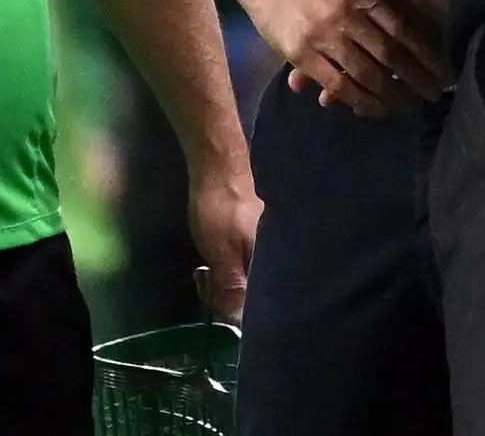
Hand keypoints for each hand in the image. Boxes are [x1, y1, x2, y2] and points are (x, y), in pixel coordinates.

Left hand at [188, 160, 261, 323]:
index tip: (215, 302)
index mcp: (276, 259)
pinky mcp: (259, 236)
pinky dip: (230, 268)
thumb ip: (232, 287)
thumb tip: (239, 320)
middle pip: (256, 293)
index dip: (237, 312)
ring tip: (204, 271)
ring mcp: (270, 244)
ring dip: (225, 281)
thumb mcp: (221, 253)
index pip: (262, 303)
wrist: (219, 164)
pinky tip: (215, 262)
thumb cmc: (221, 209)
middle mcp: (280, 253)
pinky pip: (247, 264)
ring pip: (249, 278)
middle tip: (204, 280)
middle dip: (227, 296)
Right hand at [240, 0, 446, 116]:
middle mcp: (348, 13)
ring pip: (365, 74)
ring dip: (388, 95)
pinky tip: (369, 110)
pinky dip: (355, 100)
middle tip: (432, 96)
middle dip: (414, 79)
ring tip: (405, 107)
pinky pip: (336, 83)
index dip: (425, 52)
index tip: (442, 70)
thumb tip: (408, 12)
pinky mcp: (303, 54)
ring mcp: (325, 35)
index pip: (403, 28)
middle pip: (389, 54)